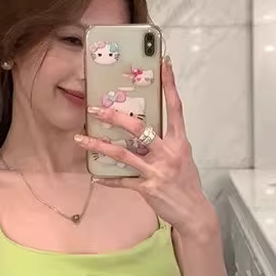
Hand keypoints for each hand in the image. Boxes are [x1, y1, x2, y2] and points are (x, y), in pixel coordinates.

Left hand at [74, 58, 215, 239]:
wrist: (193, 211)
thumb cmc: (186, 182)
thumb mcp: (182, 156)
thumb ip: (165, 142)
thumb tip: (143, 129)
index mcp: (179, 141)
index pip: (175, 107)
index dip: (170, 85)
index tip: (164, 63)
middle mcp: (168, 152)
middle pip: (139, 128)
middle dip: (115, 117)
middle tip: (96, 110)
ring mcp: (157, 170)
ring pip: (123, 154)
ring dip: (99, 146)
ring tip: (81, 139)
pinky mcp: (147, 188)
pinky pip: (122, 180)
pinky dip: (107, 179)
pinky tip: (95, 177)